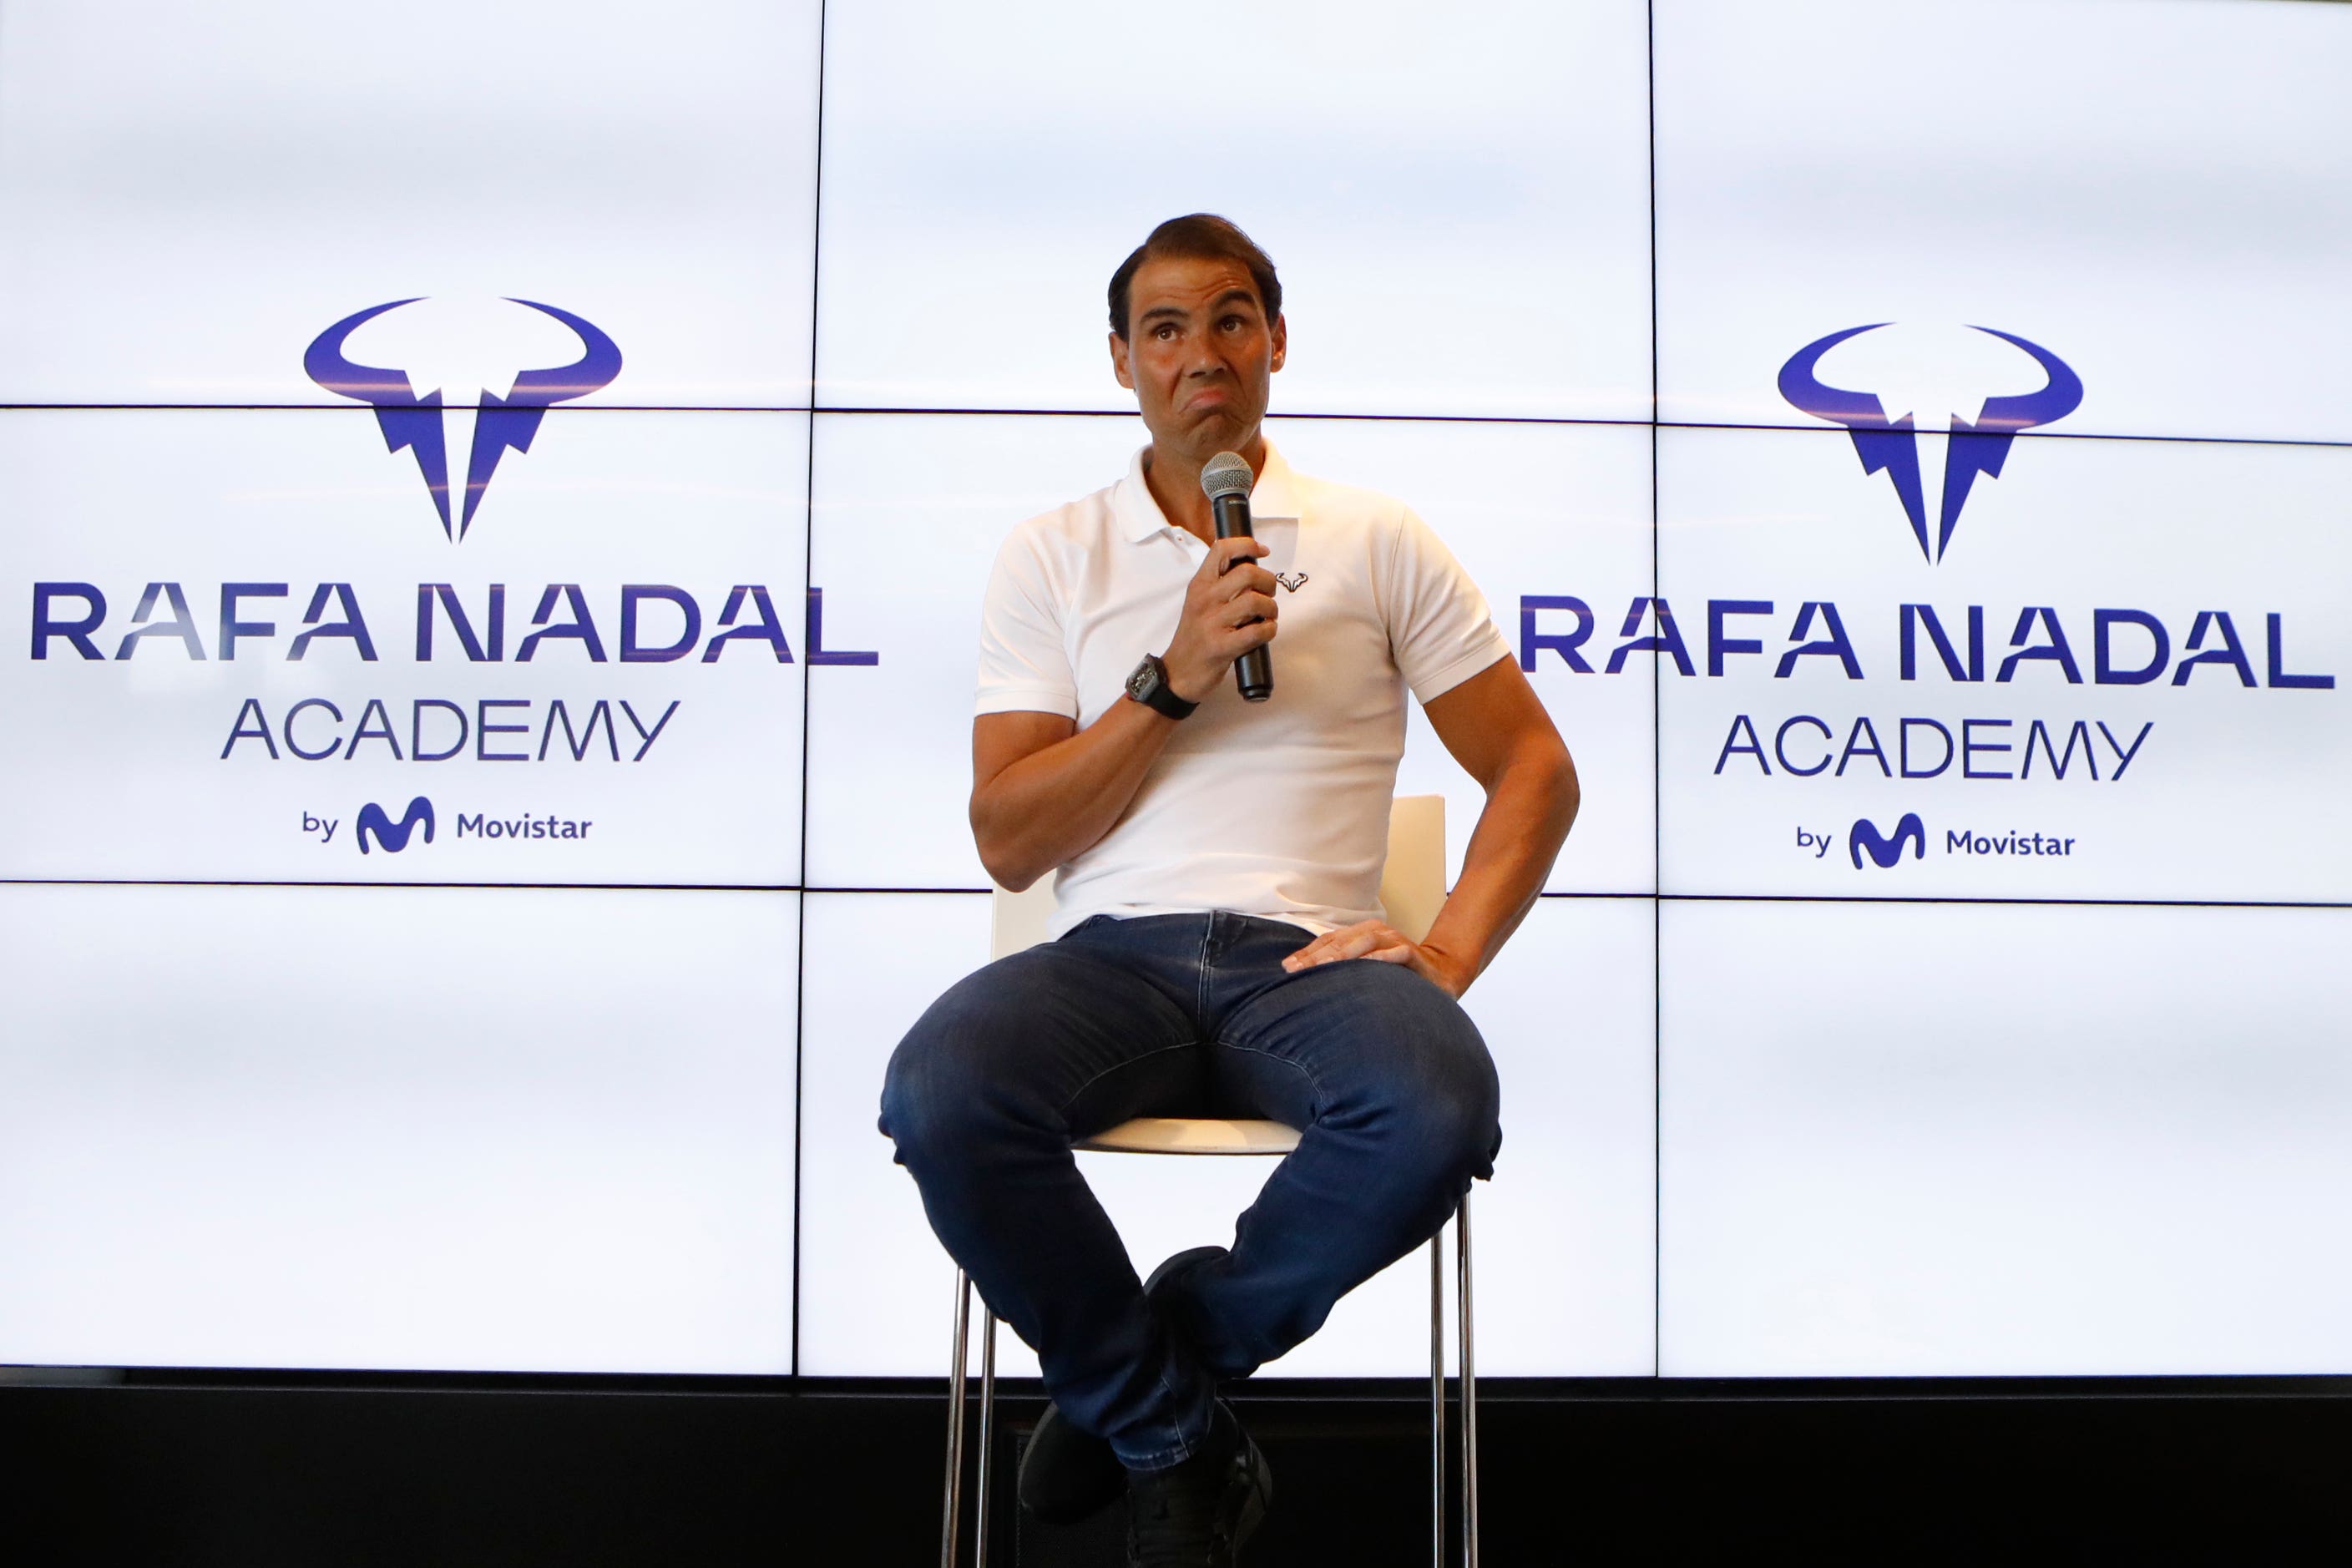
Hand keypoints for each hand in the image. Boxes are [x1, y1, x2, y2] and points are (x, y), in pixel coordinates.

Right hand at [1161, 535, 1277, 702]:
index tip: (1262, 551)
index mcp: (1199, 585)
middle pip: (1248, 573)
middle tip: (1268, 593)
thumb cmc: (1194, 636)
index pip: (1222, 550)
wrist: (1177, 673)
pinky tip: (1264, 631)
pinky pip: (1258, 631)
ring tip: (1267, 616)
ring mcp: (1213, 624)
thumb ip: (1219, 584)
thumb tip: (1251, 568)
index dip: (1247, 545)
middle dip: (1268, 581)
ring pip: (1256, 601)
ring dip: (1271, 608)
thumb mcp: (1198, 602)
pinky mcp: (1222, 647)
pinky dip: (1269, 630)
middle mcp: (1205, 600)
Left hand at [1281, 920, 1469, 998]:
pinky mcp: (1413, 953)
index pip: (1328, 941)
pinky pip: (1397, 954)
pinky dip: (1382, 959)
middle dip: (1317, 955)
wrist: (1441, 974)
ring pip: (1365, 942)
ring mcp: (1394, 941)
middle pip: (1341, 941)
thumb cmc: (1396, 975)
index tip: (1287, 968)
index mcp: (1360, 934)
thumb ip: (1342, 971)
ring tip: (1324, 966)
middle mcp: (1376, 933)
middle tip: (1297, 970)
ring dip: (1343, 954)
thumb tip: (1306, 980)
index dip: (1307, 953)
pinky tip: (1367, 966)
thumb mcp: (1365, 971)